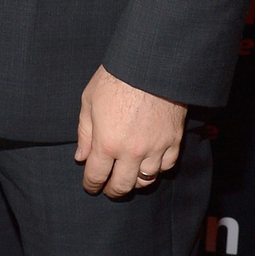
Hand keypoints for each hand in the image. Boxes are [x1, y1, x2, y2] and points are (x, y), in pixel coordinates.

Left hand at [75, 66, 186, 196]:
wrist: (150, 64)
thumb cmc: (115, 79)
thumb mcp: (89, 101)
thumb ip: (84, 133)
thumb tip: (81, 157)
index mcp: (106, 143)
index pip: (96, 176)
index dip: (91, 185)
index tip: (91, 187)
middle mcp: (131, 152)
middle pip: (122, 185)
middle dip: (112, 190)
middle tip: (109, 189)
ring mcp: (155, 148)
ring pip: (146, 180)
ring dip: (135, 182)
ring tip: (130, 178)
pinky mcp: (174, 141)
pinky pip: (166, 166)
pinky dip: (157, 169)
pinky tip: (150, 165)